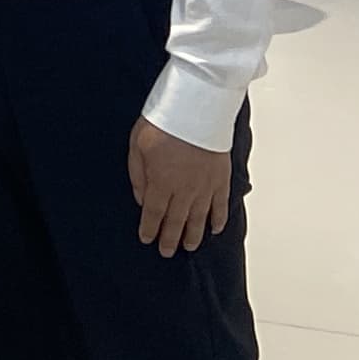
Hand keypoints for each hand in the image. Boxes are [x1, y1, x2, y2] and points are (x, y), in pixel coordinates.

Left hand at [128, 119, 233, 255]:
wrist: (197, 107)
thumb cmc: (163, 121)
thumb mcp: (137, 145)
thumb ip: (138, 176)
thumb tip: (142, 200)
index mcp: (162, 183)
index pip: (154, 214)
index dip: (150, 229)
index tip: (147, 239)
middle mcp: (185, 190)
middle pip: (177, 221)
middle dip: (170, 238)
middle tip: (167, 252)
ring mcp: (206, 186)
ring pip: (199, 218)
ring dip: (194, 234)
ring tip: (189, 247)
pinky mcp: (221, 178)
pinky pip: (221, 205)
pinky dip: (219, 219)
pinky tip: (215, 229)